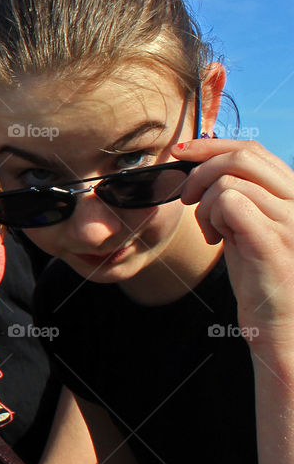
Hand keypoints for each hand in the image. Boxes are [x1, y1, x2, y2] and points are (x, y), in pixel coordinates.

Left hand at [174, 138, 293, 349]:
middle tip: (187, 198)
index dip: (211, 145)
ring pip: (229, 181)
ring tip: (211, 230)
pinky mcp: (272, 240)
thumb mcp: (245, 219)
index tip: (181, 152)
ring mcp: (289, 220)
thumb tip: (202, 157)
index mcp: (291, 192)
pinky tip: (216, 239)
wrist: (277, 318)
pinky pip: (230, 203)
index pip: (252, 149)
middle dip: (201, 171)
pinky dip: (211, 217)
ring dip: (205, 204)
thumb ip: (235, 189)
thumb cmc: (256, 269)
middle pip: (242, 157)